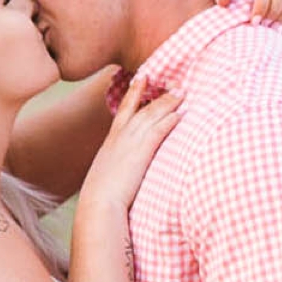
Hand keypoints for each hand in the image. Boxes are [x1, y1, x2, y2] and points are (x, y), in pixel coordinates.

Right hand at [80, 68, 182, 212]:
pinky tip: (181, 114)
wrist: (98, 203)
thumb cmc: (100, 197)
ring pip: (152, 115)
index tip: (141, 78)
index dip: (133, 93)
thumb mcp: (104, 175)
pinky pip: (158, 130)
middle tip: (174, 84)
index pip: (123, 110)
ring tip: (183, 93)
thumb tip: (120, 171)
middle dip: (158, 94)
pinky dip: (170, 120)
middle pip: (142, 108)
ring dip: (168, 103)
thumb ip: (114, 167)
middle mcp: (120, 137)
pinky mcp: (141, 152)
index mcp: (111, 141)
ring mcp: (130, 142)